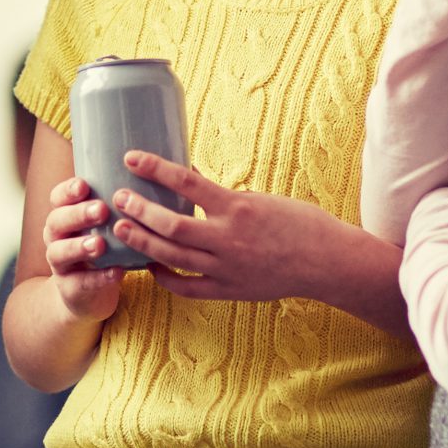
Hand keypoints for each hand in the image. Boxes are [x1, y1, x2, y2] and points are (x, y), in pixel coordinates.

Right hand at [40, 175, 125, 322]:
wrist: (85, 293)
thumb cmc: (103, 246)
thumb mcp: (104, 223)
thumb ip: (119, 201)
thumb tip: (158, 168)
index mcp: (64, 215)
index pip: (57, 197)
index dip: (67, 190)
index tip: (84, 184)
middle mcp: (56, 237)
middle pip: (56, 221)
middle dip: (77, 214)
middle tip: (100, 210)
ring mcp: (60, 264)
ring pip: (60, 252)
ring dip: (79, 246)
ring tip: (99, 244)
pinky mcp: (70, 289)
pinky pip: (80, 283)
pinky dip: (98, 278)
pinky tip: (116, 273)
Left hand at [108, 150, 366, 303]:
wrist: (328, 262)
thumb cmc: (300, 223)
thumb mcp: (262, 198)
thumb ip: (225, 198)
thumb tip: (190, 183)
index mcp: (238, 207)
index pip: (186, 182)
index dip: (154, 168)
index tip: (131, 157)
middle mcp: (229, 239)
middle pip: (171, 225)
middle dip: (139, 210)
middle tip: (118, 198)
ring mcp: (227, 268)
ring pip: (173, 257)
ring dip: (143, 241)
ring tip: (121, 228)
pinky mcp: (230, 290)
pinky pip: (188, 287)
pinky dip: (166, 278)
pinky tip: (152, 268)